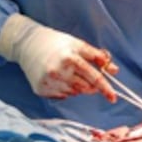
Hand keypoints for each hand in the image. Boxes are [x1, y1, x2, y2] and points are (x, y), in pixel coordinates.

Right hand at [0, 14, 118, 99]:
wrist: (27, 44)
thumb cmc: (56, 43)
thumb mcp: (78, 44)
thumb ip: (98, 57)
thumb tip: (114, 71)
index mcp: (70, 58)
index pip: (94, 77)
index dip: (105, 88)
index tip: (113, 97)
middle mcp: (58, 72)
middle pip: (86, 88)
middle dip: (91, 85)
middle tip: (85, 74)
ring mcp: (48, 82)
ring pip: (74, 93)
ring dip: (77, 86)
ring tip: (67, 72)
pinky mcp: (41, 90)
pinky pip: (62, 96)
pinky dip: (65, 89)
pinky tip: (58, 78)